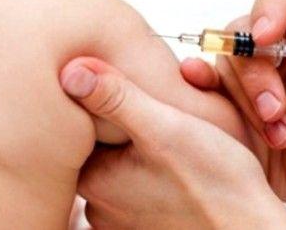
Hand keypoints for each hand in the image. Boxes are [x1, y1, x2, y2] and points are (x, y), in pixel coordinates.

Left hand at [59, 58, 285, 229]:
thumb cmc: (215, 184)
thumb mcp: (162, 127)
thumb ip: (115, 97)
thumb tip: (70, 71)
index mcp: (94, 180)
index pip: (80, 128)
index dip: (102, 102)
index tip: (130, 93)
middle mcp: (99, 206)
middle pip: (99, 147)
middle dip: (122, 126)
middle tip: (157, 115)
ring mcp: (121, 220)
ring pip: (119, 166)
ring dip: (138, 148)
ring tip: (170, 138)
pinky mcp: (143, 226)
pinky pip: (136, 187)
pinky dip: (150, 171)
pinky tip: (175, 165)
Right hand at [180, 0, 285, 220]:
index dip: (268, 8)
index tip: (265, 37)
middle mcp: (270, 44)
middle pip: (245, 32)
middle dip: (258, 76)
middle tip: (276, 113)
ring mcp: (241, 69)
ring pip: (225, 62)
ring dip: (246, 101)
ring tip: (277, 136)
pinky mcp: (220, 93)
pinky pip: (200, 79)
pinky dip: (197, 80)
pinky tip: (197, 83)